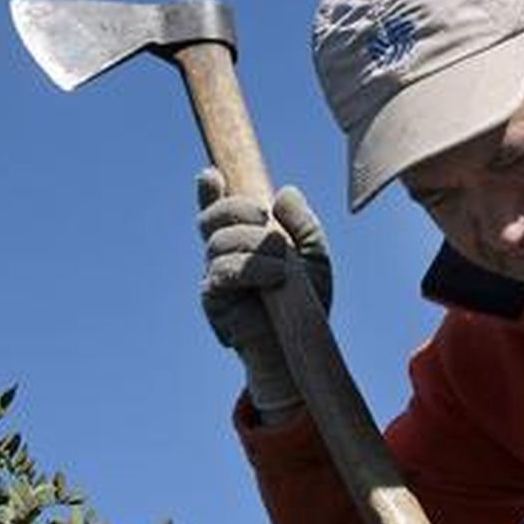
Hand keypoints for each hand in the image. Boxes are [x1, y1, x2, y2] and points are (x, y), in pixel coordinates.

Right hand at [197, 167, 332, 419]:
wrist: (300, 348)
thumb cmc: (306, 303)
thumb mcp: (315, 257)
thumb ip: (303, 224)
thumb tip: (285, 192)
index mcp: (243, 238)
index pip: (218, 208)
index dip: (208, 190)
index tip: (212, 175)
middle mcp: (222, 254)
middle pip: (212, 217)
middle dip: (236, 208)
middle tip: (263, 216)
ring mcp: (215, 277)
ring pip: (218, 242)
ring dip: (252, 244)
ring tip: (283, 263)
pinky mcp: (214, 302)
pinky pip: (220, 273)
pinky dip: (250, 269)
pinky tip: (276, 276)